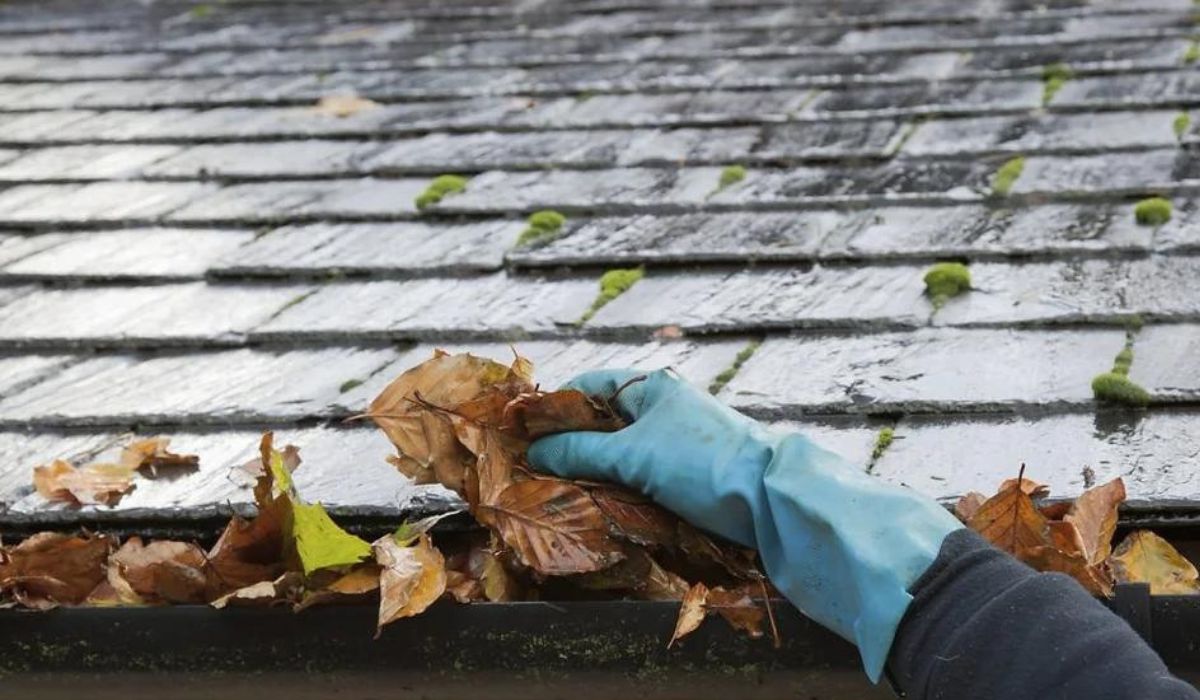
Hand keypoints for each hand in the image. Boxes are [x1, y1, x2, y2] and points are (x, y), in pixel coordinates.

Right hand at [529, 367, 962, 682]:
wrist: (773, 501)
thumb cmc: (702, 464)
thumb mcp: (634, 456)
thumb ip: (579, 453)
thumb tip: (532, 454)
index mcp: (651, 387)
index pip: (587, 387)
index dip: (552, 409)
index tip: (519, 435)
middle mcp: (663, 407)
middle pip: (600, 422)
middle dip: (567, 446)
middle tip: (530, 472)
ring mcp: (676, 442)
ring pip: (618, 454)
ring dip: (591, 473)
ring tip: (556, 494)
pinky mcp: (686, 475)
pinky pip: (639, 476)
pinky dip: (617, 489)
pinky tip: (597, 507)